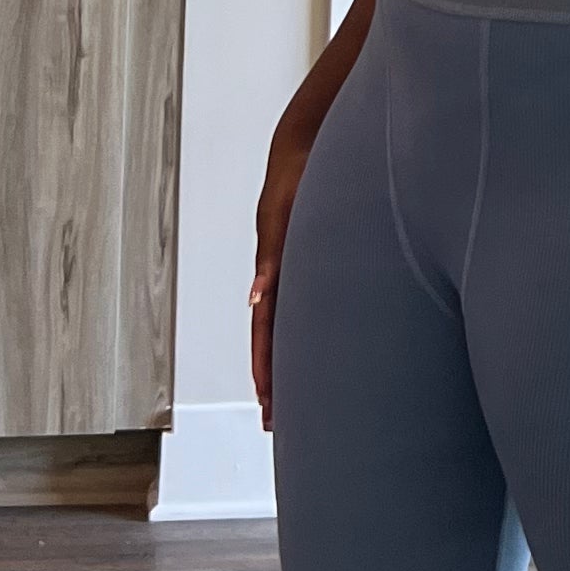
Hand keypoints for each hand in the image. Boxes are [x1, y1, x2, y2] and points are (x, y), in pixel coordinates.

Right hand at [249, 125, 309, 431]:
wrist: (305, 148)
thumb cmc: (294, 177)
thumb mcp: (280, 214)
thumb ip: (270, 255)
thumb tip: (255, 297)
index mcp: (273, 272)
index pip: (265, 333)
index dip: (266, 369)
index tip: (267, 404)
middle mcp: (281, 279)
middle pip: (273, 341)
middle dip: (273, 382)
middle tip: (275, 422)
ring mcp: (294, 275)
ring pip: (287, 330)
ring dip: (285, 365)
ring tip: (289, 400)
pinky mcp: (309, 264)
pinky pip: (302, 308)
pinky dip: (298, 336)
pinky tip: (313, 355)